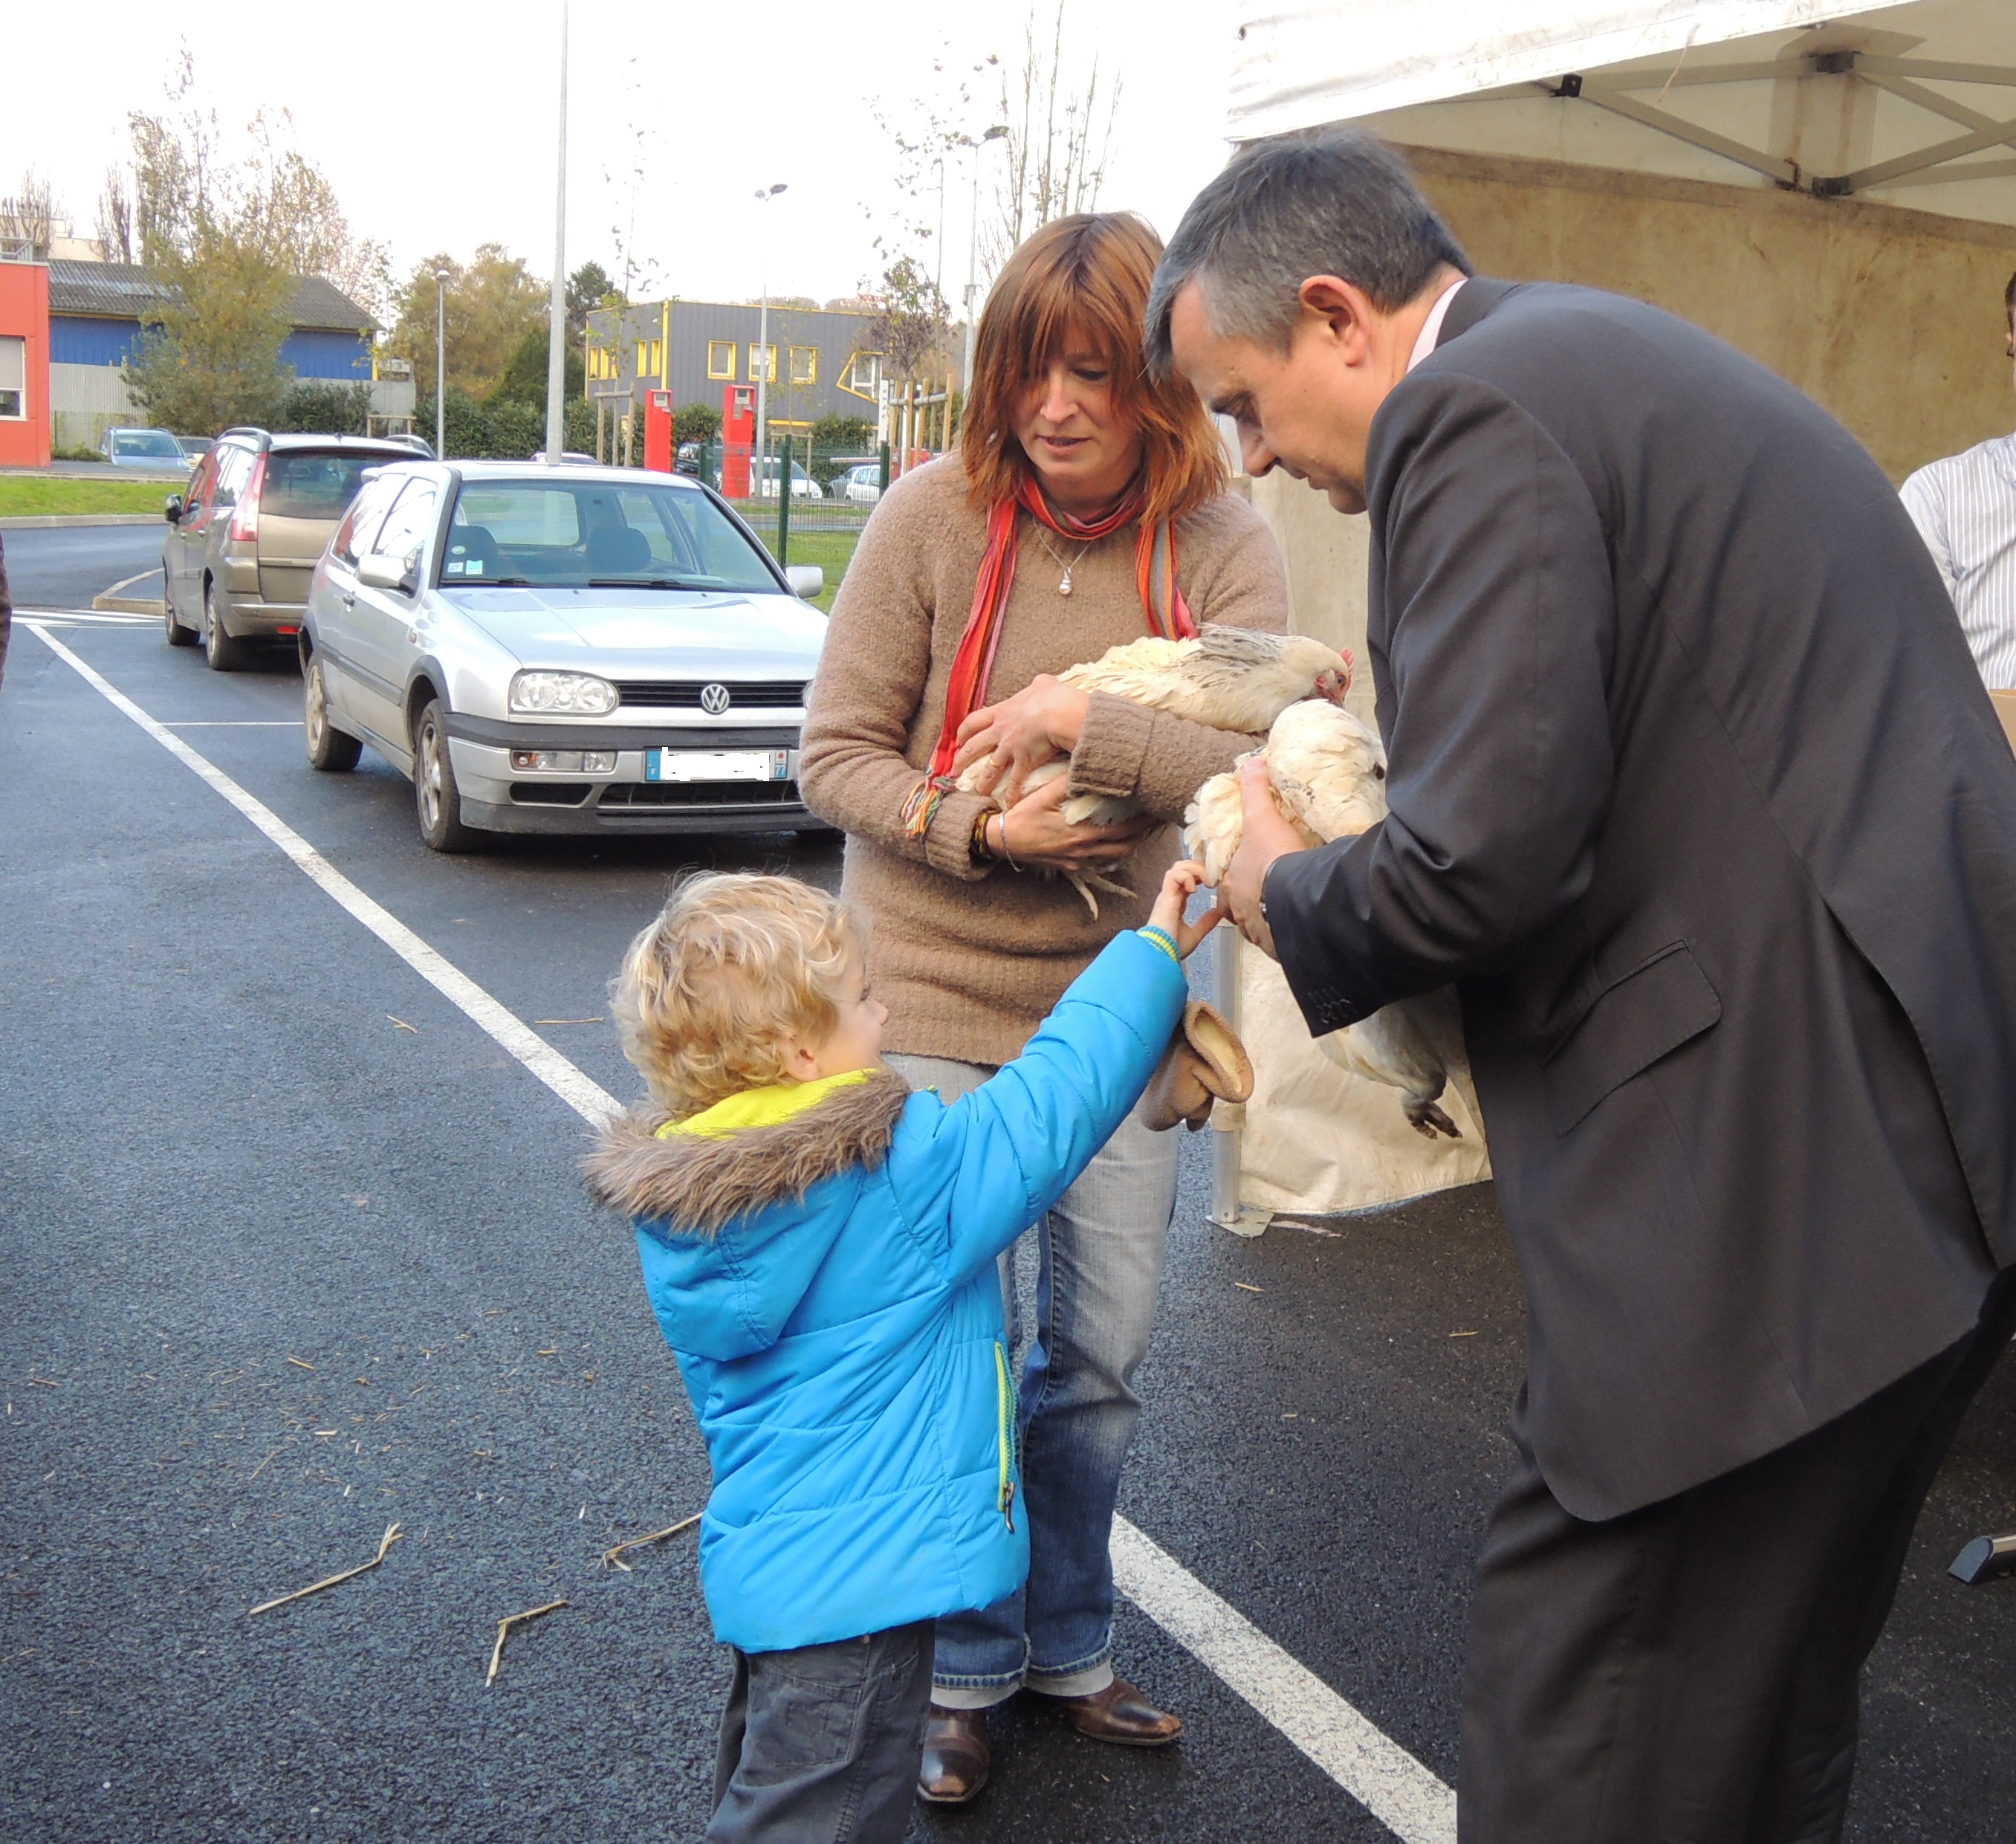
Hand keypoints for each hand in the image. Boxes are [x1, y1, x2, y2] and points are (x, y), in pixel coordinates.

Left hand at [953, 675, 1090, 801]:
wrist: (1057, 713)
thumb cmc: (1050, 696)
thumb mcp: (1042, 683)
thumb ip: (1038, 684)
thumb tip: (1042, 683)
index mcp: (1002, 712)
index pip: (974, 721)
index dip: (964, 731)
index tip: (958, 739)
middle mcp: (1000, 732)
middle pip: (973, 747)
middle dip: (962, 759)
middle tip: (955, 770)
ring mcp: (1010, 749)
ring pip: (990, 769)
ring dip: (982, 782)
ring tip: (977, 793)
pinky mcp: (1023, 762)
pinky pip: (1015, 782)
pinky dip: (1011, 795)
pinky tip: (1009, 805)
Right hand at [996, 772, 1150, 871]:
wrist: (1003, 841)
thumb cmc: (1022, 816)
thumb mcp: (1043, 795)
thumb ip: (1066, 781)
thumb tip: (1084, 764)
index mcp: (1082, 831)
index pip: (1124, 829)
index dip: (1143, 820)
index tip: (1155, 807)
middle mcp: (1085, 849)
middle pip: (1126, 846)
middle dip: (1144, 834)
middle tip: (1155, 819)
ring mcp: (1079, 860)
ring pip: (1115, 856)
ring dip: (1130, 844)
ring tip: (1139, 830)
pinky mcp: (1072, 866)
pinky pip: (1100, 862)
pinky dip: (1112, 852)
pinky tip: (1114, 840)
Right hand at [1147, 859, 1228, 958]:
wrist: (1161, 954)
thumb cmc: (1172, 948)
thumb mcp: (1195, 934)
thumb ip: (1205, 922)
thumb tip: (1218, 912)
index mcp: (1176, 902)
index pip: (1187, 879)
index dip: (1201, 876)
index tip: (1214, 883)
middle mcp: (1171, 895)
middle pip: (1182, 867)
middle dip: (1200, 867)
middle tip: (1213, 878)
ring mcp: (1167, 894)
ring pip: (1178, 867)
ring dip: (1196, 869)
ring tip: (1207, 882)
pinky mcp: (1165, 896)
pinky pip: (1174, 875)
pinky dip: (1187, 877)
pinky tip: (1195, 889)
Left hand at [1222, 759, 1304, 961]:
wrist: (1295, 898)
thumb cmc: (1273, 859)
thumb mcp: (1263, 817)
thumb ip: (1256, 791)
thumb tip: (1253, 762)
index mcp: (1232, 884)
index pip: (1228, 884)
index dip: (1238, 881)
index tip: (1250, 879)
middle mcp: (1239, 911)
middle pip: (1239, 910)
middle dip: (1249, 905)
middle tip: (1267, 897)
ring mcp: (1257, 931)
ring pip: (1257, 927)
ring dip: (1266, 921)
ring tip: (1283, 913)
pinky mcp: (1277, 946)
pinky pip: (1278, 942)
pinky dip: (1284, 936)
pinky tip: (1297, 928)